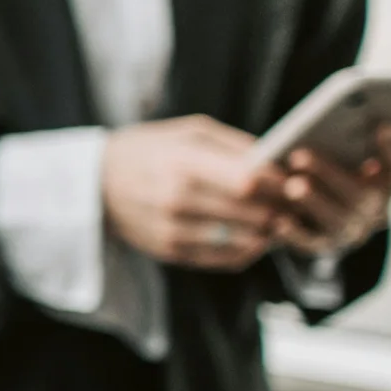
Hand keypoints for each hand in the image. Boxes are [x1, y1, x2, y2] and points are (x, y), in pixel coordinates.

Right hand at [101, 115, 283, 269]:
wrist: (95, 183)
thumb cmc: (148, 149)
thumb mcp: (188, 131)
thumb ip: (235, 145)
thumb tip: (279, 162)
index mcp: (182, 163)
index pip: (248, 181)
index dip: (279, 183)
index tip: (295, 180)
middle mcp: (176, 201)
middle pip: (252, 213)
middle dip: (282, 208)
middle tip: (296, 202)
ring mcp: (172, 231)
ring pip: (245, 240)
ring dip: (269, 231)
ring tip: (277, 218)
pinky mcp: (170, 252)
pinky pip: (226, 259)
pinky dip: (250, 250)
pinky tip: (255, 236)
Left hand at [268, 123, 390, 255]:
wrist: (328, 221)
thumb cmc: (340, 175)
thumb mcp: (353, 157)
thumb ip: (362, 142)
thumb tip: (373, 124)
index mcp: (388, 180)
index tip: (381, 125)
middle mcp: (375, 209)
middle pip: (359, 193)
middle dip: (328, 172)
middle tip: (299, 156)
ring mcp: (350, 230)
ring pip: (335, 219)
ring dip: (312, 201)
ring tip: (291, 185)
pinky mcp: (322, 246)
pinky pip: (309, 242)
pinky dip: (294, 232)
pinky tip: (278, 220)